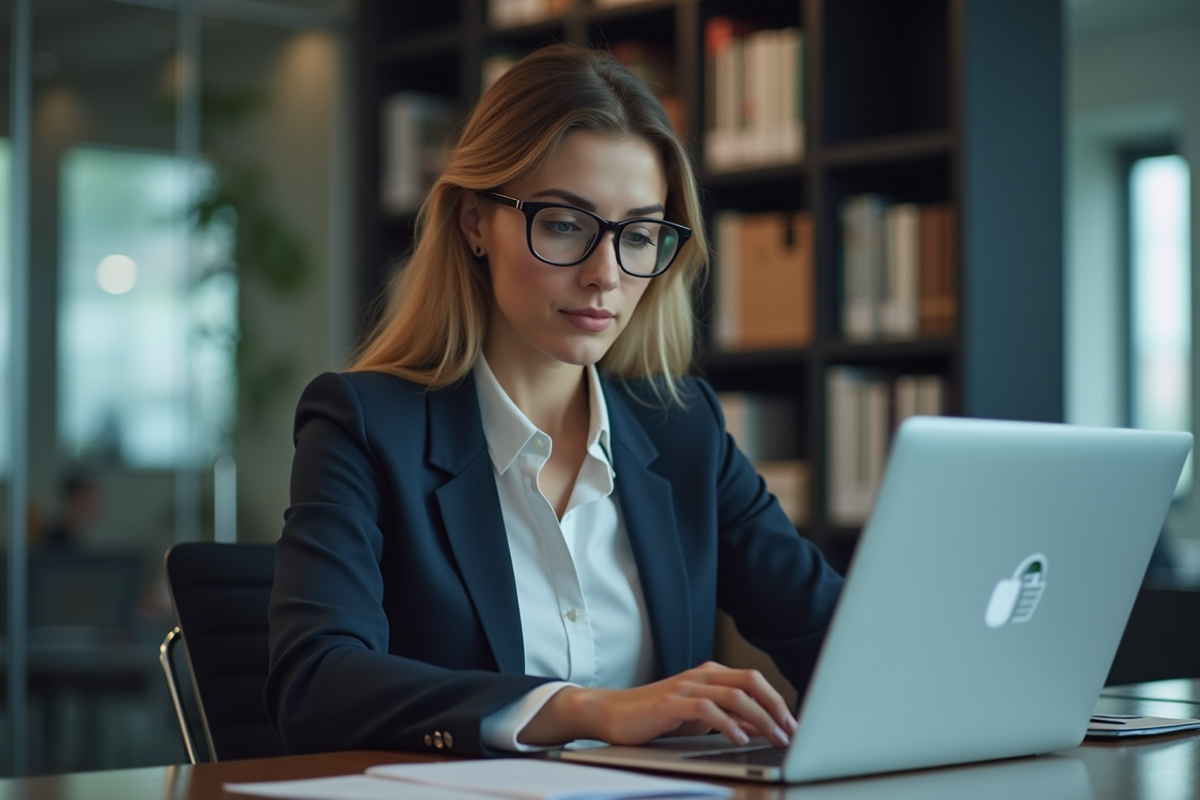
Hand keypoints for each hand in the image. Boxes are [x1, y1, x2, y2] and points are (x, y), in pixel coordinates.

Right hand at [519, 662, 796, 747]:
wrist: (610, 713)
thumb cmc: (655, 716)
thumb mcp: (698, 718)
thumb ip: (728, 719)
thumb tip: (760, 727)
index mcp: (709, 675)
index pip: (752, 680)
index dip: (776, 700)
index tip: (794, 725)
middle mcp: (700, 675)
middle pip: (749, 681)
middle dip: (774, 706)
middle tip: (791, 731)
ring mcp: (684, 687)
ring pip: (733, 694)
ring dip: (759, 718)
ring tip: (774, 738)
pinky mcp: (669, 703)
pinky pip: (706, 709)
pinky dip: (727, 724)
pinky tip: (739, 739)